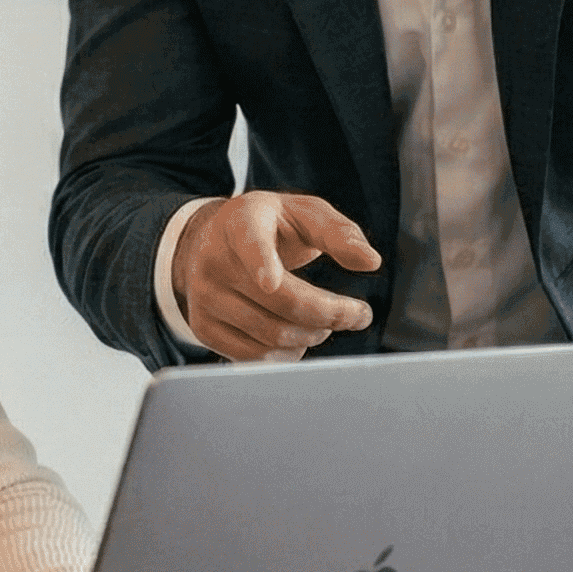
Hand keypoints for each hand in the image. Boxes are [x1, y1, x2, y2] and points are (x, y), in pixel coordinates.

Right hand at [172, 192, 380, 361]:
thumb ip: (338, 232)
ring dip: (312, 336)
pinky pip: (253, 357)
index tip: (270, 281)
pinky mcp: (202, 327)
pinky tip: (299, 337)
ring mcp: (204, 297)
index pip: (249, 243)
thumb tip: (370, 261)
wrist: (213, 242)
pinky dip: (287, 354)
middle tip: (357, 314)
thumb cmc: (270, 228)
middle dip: (331, 313)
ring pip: (271, 335)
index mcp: (240, 222)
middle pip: (281, 302)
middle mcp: (213, 259)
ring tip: (326, 322)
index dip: (261, 262)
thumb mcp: (303, 214)